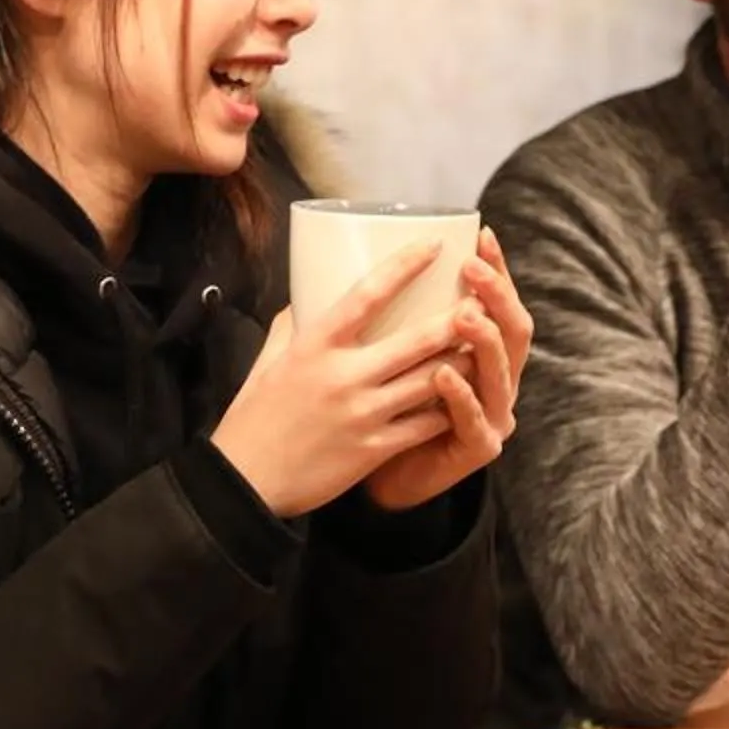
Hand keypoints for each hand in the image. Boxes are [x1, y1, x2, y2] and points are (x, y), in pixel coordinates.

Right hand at [208, 242, 470, 516]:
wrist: (245, 482)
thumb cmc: (254, 416)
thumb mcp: (269, 359)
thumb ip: (292, 324)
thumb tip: (309, 294)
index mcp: (315, 345)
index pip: (368, 294)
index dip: (405, 267)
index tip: (434, 246)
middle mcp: (344, 375)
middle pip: (417, 339)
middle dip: (457, 318)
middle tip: (483, 300)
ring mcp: (363, 414)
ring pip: (432, 380)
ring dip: (462, 362)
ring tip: (484, 345)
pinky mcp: (374, 449)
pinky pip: (425, 423)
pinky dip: (449, 408)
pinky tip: (464, 396)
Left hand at [364, 230, 534, 510]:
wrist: (383, 481)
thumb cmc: (379, 413)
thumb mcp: (379, 362)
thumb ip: (363, 326)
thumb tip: (313, 276)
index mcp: (479, 351)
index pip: (498, 302)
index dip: (497, 270)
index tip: (479, 236)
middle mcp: (496, 379)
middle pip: (512, 331)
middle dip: (496, 296)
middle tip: (470, 270)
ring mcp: (492, 415)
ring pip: (499, 373)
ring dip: (482, 341)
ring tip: (462, 314)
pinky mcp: (476, 449)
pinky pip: (472, 421)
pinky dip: (460, 397)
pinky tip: (444, 376)